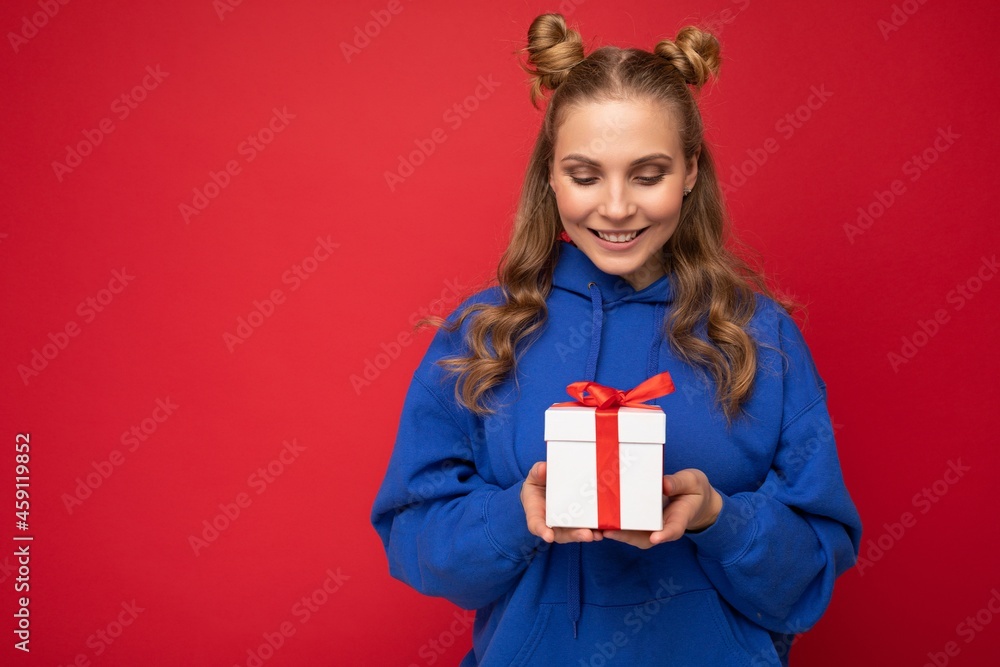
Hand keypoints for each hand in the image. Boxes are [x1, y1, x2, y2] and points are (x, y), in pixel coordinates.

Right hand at [520, 461, 603, 543]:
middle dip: (575, 535)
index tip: (548, 536)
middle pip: (562, 534)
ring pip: (576, 533)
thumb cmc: (539, 484)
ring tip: (598, 534)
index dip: (542, 531)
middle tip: (587, 535)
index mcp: (537, 514)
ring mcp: (567, 524)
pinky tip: (606, 528)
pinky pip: (587, 527)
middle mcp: (553, 524)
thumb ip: (537, 473)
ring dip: (588, 534)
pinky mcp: (580, 521)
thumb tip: (543, 468)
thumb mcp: (535, 477)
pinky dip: (596, 529)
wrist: (549, 487)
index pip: (537, 524)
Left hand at [603, 468, 722, 549]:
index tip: (655, 538)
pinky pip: (628, 528)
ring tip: (597, 528)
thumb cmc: (693, 490)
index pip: (673, 530)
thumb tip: (664, 484)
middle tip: (608, 531)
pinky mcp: (642, 522)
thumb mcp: (691, 482)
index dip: (664, 535)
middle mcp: (663, 527)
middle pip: (645, 538)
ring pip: (633, 536)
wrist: (694, 499)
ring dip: (615, 534)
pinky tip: (597, 520)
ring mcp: (652, 527)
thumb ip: (679, 483)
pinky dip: (613, 526)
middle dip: (626, 537)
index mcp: (679, 518)